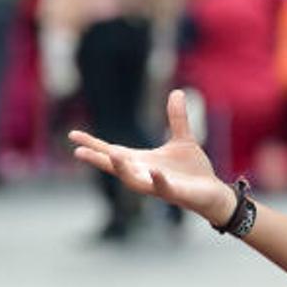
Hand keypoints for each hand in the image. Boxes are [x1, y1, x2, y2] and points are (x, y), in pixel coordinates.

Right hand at [69, 90, 234, 225]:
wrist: (213, 192)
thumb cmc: (192, 169)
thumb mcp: (183, 139)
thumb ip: (177, 118)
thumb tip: (177, 92)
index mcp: (142, 161)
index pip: (112, 152)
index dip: (93, 144)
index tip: (73, 135)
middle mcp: (145, 175)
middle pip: (116, 168)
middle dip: (99, 160)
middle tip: (79, 152)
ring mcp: (158, 186)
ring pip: (134, 181)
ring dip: (123, 170)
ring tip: (113, 155)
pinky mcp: (176, 194)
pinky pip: (163, 189)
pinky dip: (158, 181)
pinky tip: (155, 172)